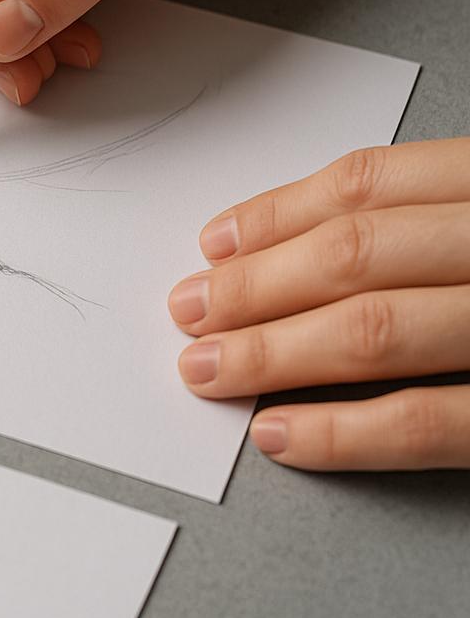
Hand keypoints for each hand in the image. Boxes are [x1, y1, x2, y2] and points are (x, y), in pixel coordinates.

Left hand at [170, 139, 469, 469]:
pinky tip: (279, 432)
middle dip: (254, 287)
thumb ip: (419, 220)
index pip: (370, 185)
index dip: (277, 217)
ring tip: (206, 369)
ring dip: (274, 353)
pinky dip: (346, 431)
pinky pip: (430, 423)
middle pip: (355, 256)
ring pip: (376, 330)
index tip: (212, 246)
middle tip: (188, 311)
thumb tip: (285, 247)